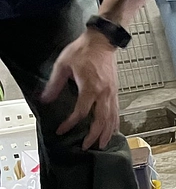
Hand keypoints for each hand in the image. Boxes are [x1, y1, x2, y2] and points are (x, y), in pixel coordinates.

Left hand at [40, 28, 118, 150]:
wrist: (102, 41)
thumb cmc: (84, 51)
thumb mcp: (63, 65)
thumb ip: (54, 84)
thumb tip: (45, 99)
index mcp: (91, 88)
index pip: (81, 112)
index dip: (70, 123)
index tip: (62, 130)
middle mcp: (104, 93)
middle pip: (101, 120)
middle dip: (94, 136)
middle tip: (86, 147)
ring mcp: (112, 93)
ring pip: (112, 118)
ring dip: (108, 133)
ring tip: (102, 144)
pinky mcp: (115, 92)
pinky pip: (117, 111)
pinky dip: (115, 123)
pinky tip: (113, 130)